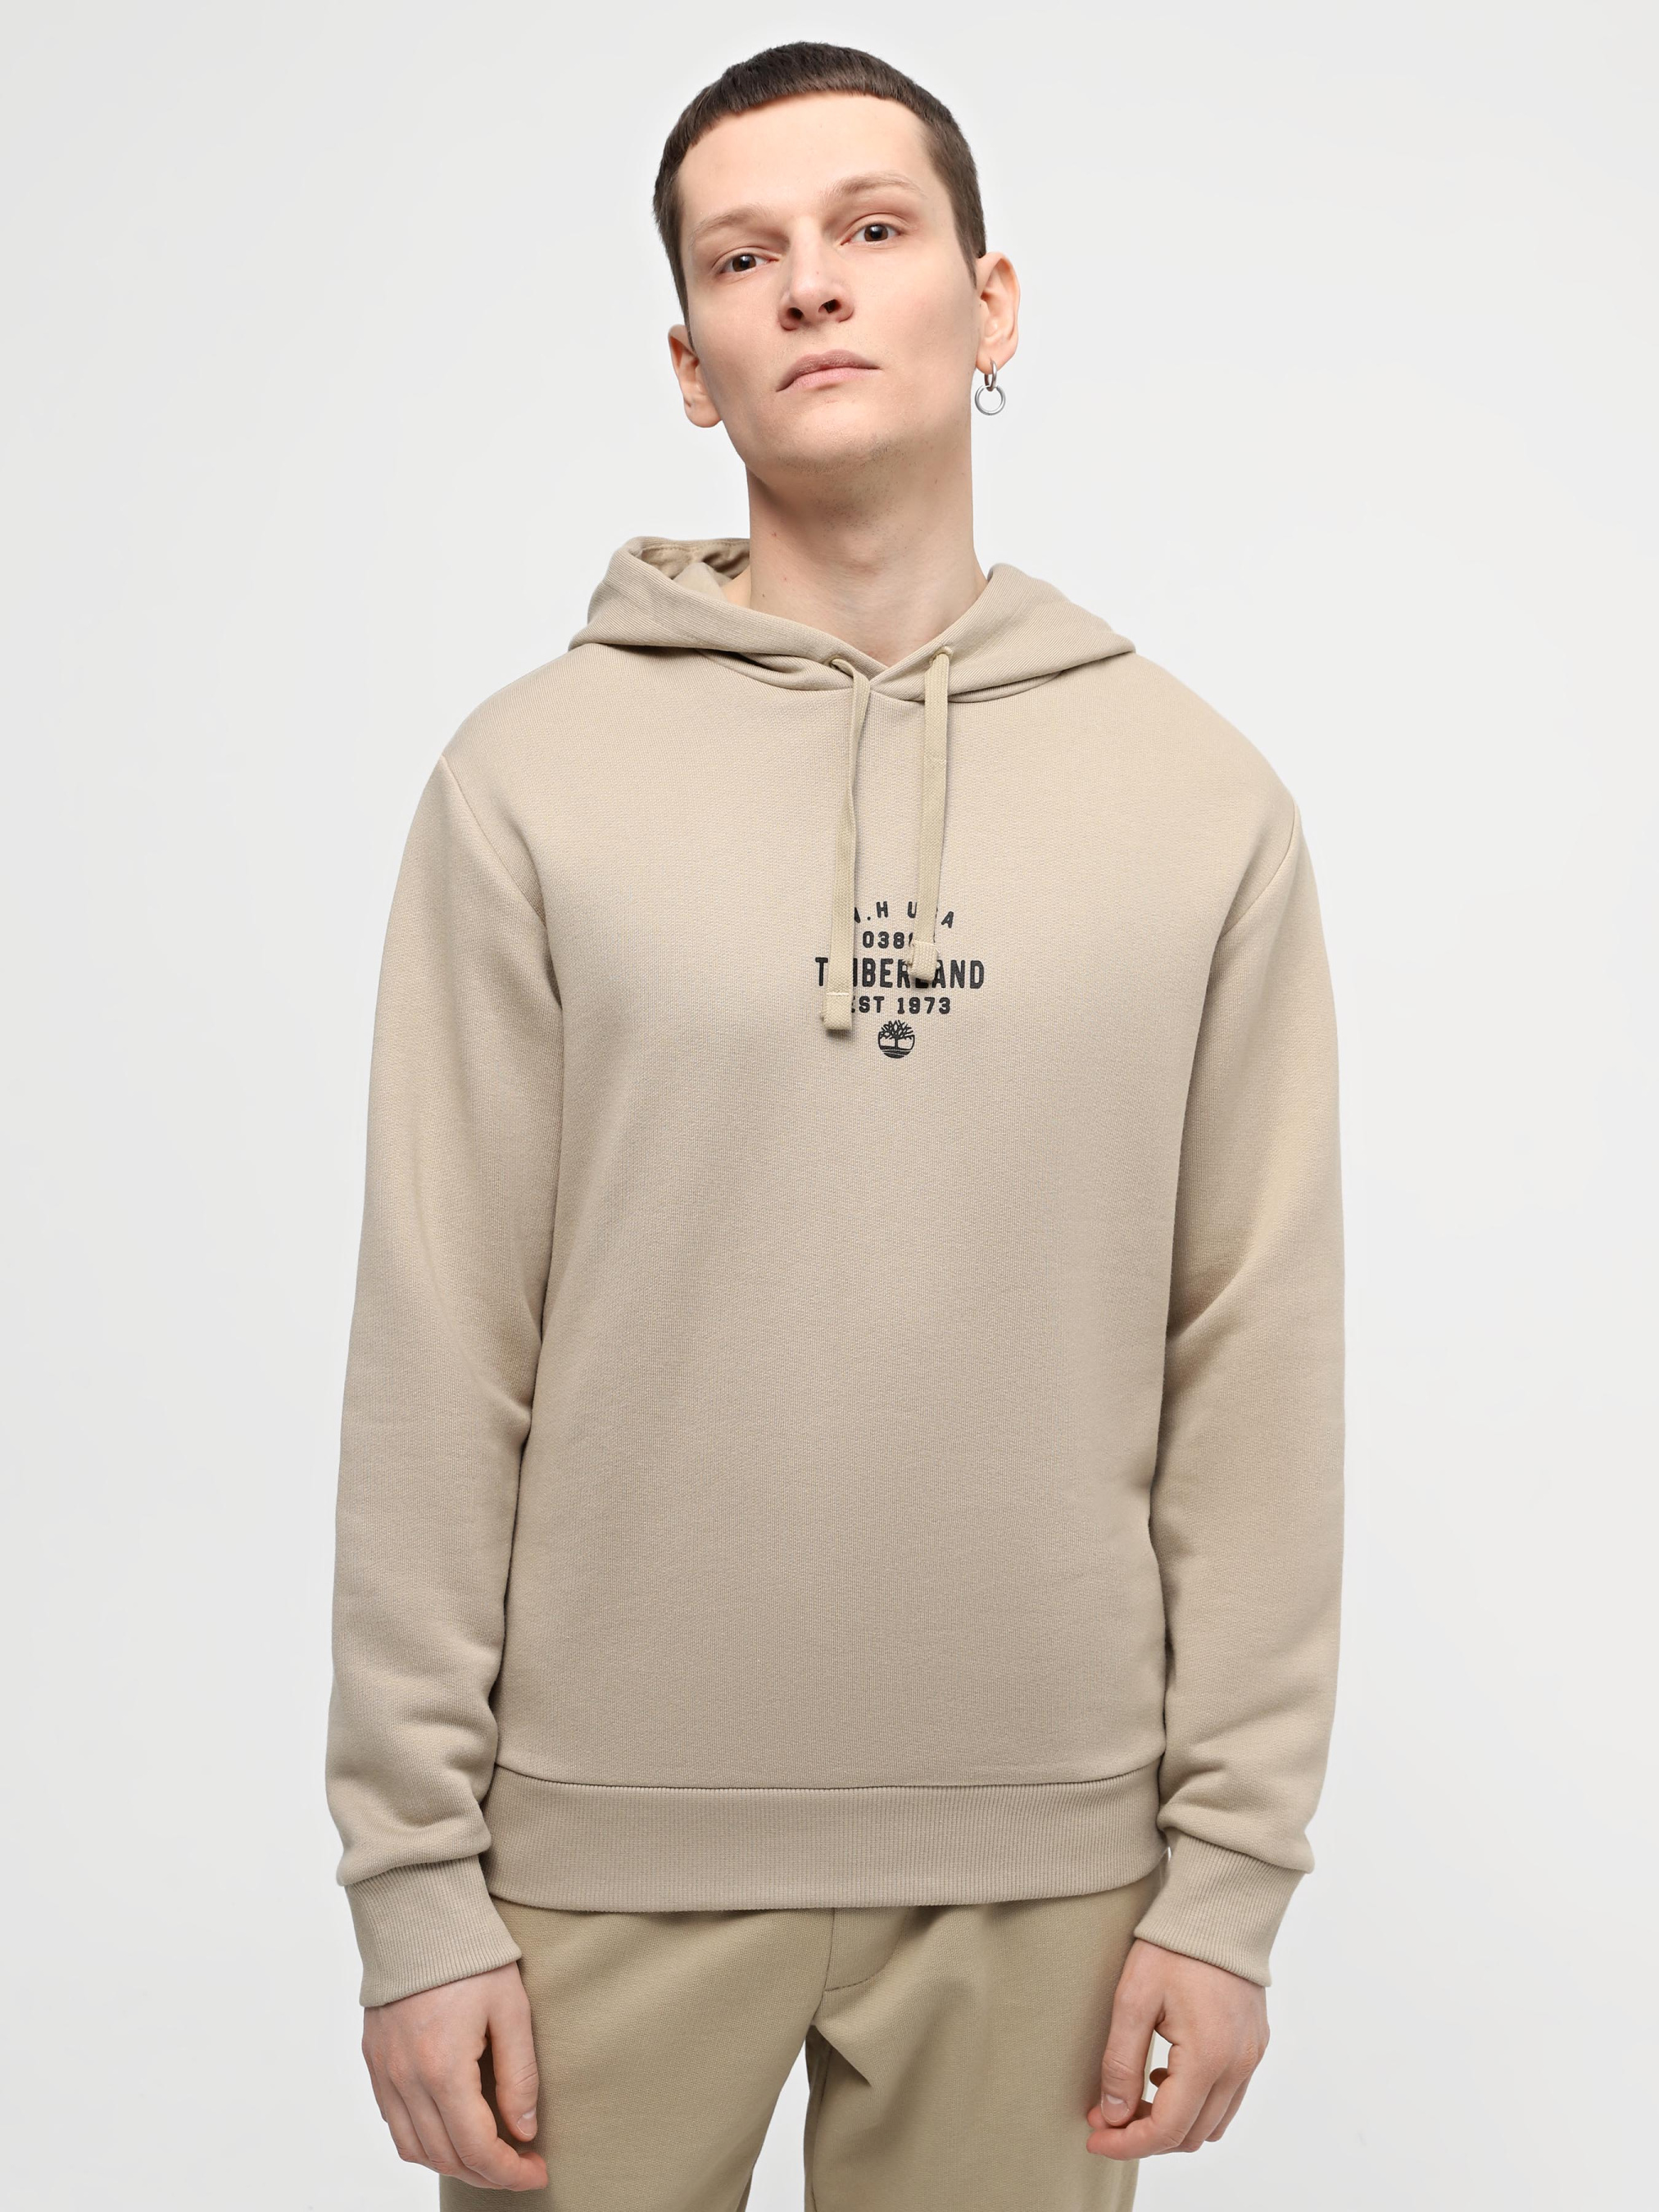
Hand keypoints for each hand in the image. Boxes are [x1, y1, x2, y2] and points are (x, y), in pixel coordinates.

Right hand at [361, 1960, 547, 2190]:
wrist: (419, 1912)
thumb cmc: (471, 1955)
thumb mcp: (512, 2009)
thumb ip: (520, 2075)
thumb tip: (524, 2131)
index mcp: (443, 2068)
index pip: (477, 2148)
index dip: (510, 2172)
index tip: (537, 2171)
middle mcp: (405, 2079)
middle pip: (445, 2157)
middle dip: (487, 2174)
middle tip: (521, 2167)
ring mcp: (384, 2071)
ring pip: (414, 2148)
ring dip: (453, 2162)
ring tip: (489, 2155)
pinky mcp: (374, 2060)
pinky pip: (394, 2121)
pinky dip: (423, 2140)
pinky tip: (451, 2129)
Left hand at [1085, 1938, 1268, 2157]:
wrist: (1217, 1908)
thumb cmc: (1172, 1947)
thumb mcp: (1132, 2000)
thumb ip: (1121, 2062)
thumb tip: (1111, 2115)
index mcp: (1208, 2057)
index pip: (1167, 2129)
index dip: (1126, 2143)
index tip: (1094, 2136)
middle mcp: (1238, 2066)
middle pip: (1191, 2136)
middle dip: (1145, 2136)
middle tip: (1105, 2116)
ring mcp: (1252, 2057)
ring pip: (1213, 2124)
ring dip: (1173, 2124)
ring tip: (1134, 2096)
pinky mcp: (1255, 2045)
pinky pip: (1228, 2098)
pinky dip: (1196, 2103)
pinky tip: (1166, 2075)